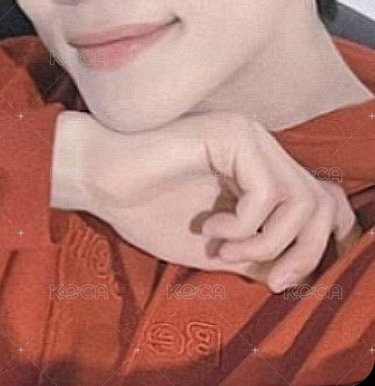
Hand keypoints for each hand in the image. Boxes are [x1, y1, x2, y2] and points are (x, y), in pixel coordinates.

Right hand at [51, 110, 358, 292]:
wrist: (101, 178)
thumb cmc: (149, 208)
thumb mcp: (218, 245)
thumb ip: (260, 252)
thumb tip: (298, 270)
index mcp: (261, 167)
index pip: (319, 206)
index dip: (309, 251)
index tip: (275, 284)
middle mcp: (262, 145)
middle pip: (320, 204)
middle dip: (298, 253)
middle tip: (264, 278)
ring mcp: (248, 135)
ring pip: (300, 200)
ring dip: (266, 241)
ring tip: (223, 249)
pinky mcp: (230, 135)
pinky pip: (264, 193)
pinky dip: (242, 226)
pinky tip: (208, 226)